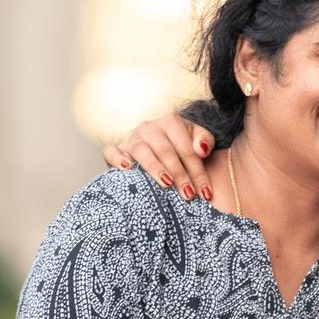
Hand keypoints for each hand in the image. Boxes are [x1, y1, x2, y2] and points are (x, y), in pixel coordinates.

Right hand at [101, 113, 216, 199]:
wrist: (161, 146)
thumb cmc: (182, 146)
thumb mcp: (197, 139)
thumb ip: (205, 141)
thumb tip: (201, 150)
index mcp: (171, 122)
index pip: (187, 149)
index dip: (198, 172)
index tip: (206, 192)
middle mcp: (150, 127)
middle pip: (166, 152)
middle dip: (180, 175)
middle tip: (189, 195)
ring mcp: (133, 138)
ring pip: (142, 152)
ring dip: (156, 169)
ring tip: (167, 184)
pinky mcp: (118, 149)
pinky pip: (112, 152)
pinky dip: (117, 158)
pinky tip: (127, 168)